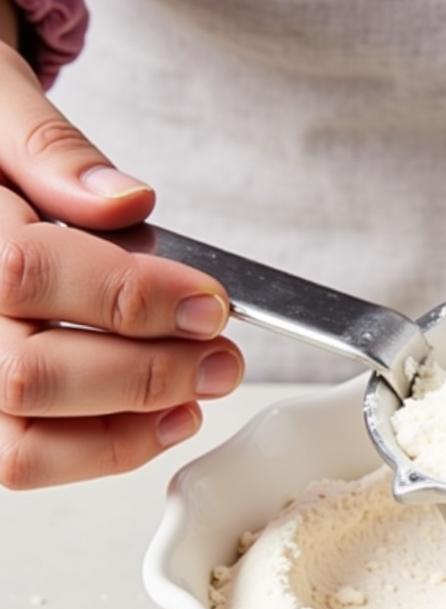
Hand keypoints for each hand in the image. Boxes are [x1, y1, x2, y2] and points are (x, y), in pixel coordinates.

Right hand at [0, 46, 241, 488]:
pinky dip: (113, 450)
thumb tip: (127, 201)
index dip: (132, 297)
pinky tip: (173, 417)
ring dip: (136, 423)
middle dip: (148, 373)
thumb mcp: (0, 109)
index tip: (211, 303)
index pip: (28, 275)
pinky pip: (31, 461)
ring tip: (204, 389)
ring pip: (27, 439)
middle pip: (32, 376)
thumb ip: (53, 152)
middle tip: (223, 358)